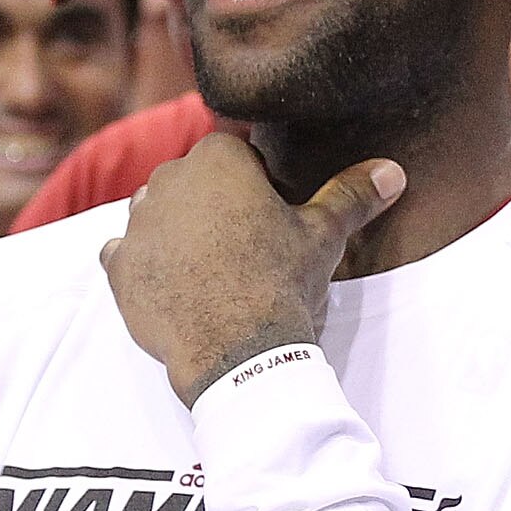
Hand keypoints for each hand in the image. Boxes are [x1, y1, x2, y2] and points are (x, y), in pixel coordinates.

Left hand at [101, 134, 402, 405]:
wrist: (238, 352)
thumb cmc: (282, 284)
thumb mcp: (324, 235)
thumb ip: (352, 194)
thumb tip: (393, 171)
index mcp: (218, 158)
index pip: (237, 158)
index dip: (258, 189)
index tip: (271, 222)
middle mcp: (168, 180)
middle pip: (193, 184)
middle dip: (213, 208)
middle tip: (244, 251)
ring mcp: (137, 224)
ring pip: (156, 215)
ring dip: (176, 233)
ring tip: (211, 272)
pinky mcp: (117, 268)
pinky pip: (123, 255)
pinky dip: (143, 267)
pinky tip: (172, 287)